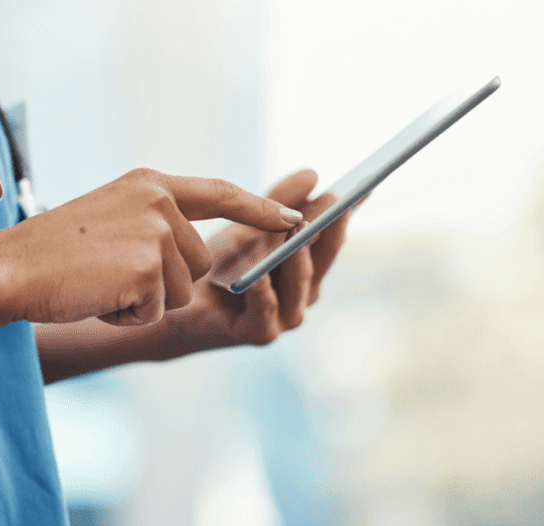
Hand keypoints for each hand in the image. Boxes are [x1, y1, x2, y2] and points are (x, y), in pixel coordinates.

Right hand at [0, 168, 303, 325]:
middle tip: (109, 274)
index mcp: (151, 184)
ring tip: (100, 283)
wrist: (10, 268)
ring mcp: (157, 234)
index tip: (292, 219)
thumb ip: (154, 221)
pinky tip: (97, 297)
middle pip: (198, 263)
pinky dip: (126, 316)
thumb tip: (192, 253)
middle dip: (161, 283)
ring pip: (182, 292)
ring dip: (144, 301)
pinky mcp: (149, 270)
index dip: (259, 208)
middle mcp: (160, 202)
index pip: (220, 193)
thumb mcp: (110, 216)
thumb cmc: (51, 251)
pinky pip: (157, 312)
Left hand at [177, 169, 350, 347]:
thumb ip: (279, 202)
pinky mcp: (258, 333)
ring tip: (297, 226)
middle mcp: (303, 294)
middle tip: (335, 200)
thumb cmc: (221, 267)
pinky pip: (264, 309)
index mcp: (307, 269)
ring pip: (299, 282)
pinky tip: (257, 274)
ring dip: (298, 254)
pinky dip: (263, 291)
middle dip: (329, 228)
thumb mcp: (251, 227)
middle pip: (323, 257)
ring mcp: (284, 316)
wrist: (181, 308)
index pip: (332, 236)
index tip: (362, 187)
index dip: (346, 213)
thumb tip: (313, 173)